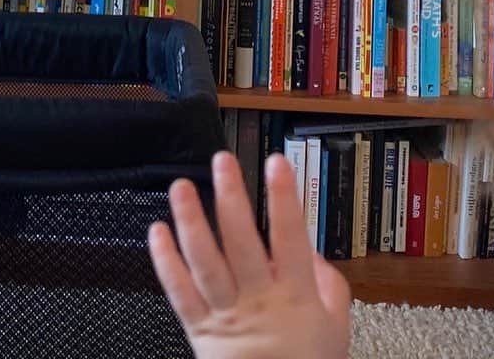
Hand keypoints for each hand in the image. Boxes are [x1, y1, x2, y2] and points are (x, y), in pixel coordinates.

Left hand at [148, 151, 350, 358]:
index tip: (275, 163)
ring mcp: (226, 315)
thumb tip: (312, 250)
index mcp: (295, 296)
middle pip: (241, 243)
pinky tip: (158, 233)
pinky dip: (165, 262)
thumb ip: (328, 283)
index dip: (283, 198)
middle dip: (231, 198)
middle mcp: (258, 301)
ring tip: (182, 188)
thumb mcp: (335, 327)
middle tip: (223, 162)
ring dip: (191, 222)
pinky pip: (179, 294)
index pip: (291, 238)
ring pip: (205, 264)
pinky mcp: (199, 332)